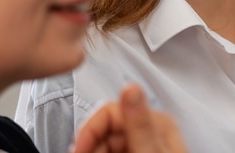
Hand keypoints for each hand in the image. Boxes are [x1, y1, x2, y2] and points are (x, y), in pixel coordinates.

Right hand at [70, 83, 187, 152]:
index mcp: (156, 122)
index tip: (78, 151)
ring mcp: (140, 147)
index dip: (89, 130)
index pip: (111, 111)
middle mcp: (148, 132)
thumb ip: (138, 123)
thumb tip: (130, 88)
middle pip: (102, 133)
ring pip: (102, 147)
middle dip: (90, 149)